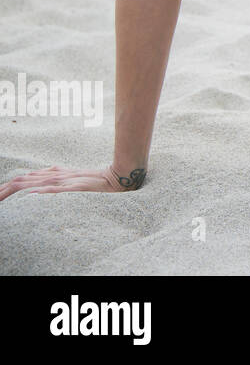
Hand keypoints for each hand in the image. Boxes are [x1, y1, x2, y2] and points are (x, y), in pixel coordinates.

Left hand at [0, 164, 141, 200]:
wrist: (117, 177)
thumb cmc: (96, 180)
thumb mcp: (73, 180)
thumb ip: (56, 178)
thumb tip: (38, 181)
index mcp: (54, 174)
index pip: (26, 178)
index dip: (8, 186)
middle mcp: (57, 175)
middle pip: (25, 181)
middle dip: (6, 190)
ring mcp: (66, 181)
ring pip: (36, 184)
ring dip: (17, 190)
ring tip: (1, 196)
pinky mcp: (76, 187)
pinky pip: (56, 190)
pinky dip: (42, 192)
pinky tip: (30, 196)